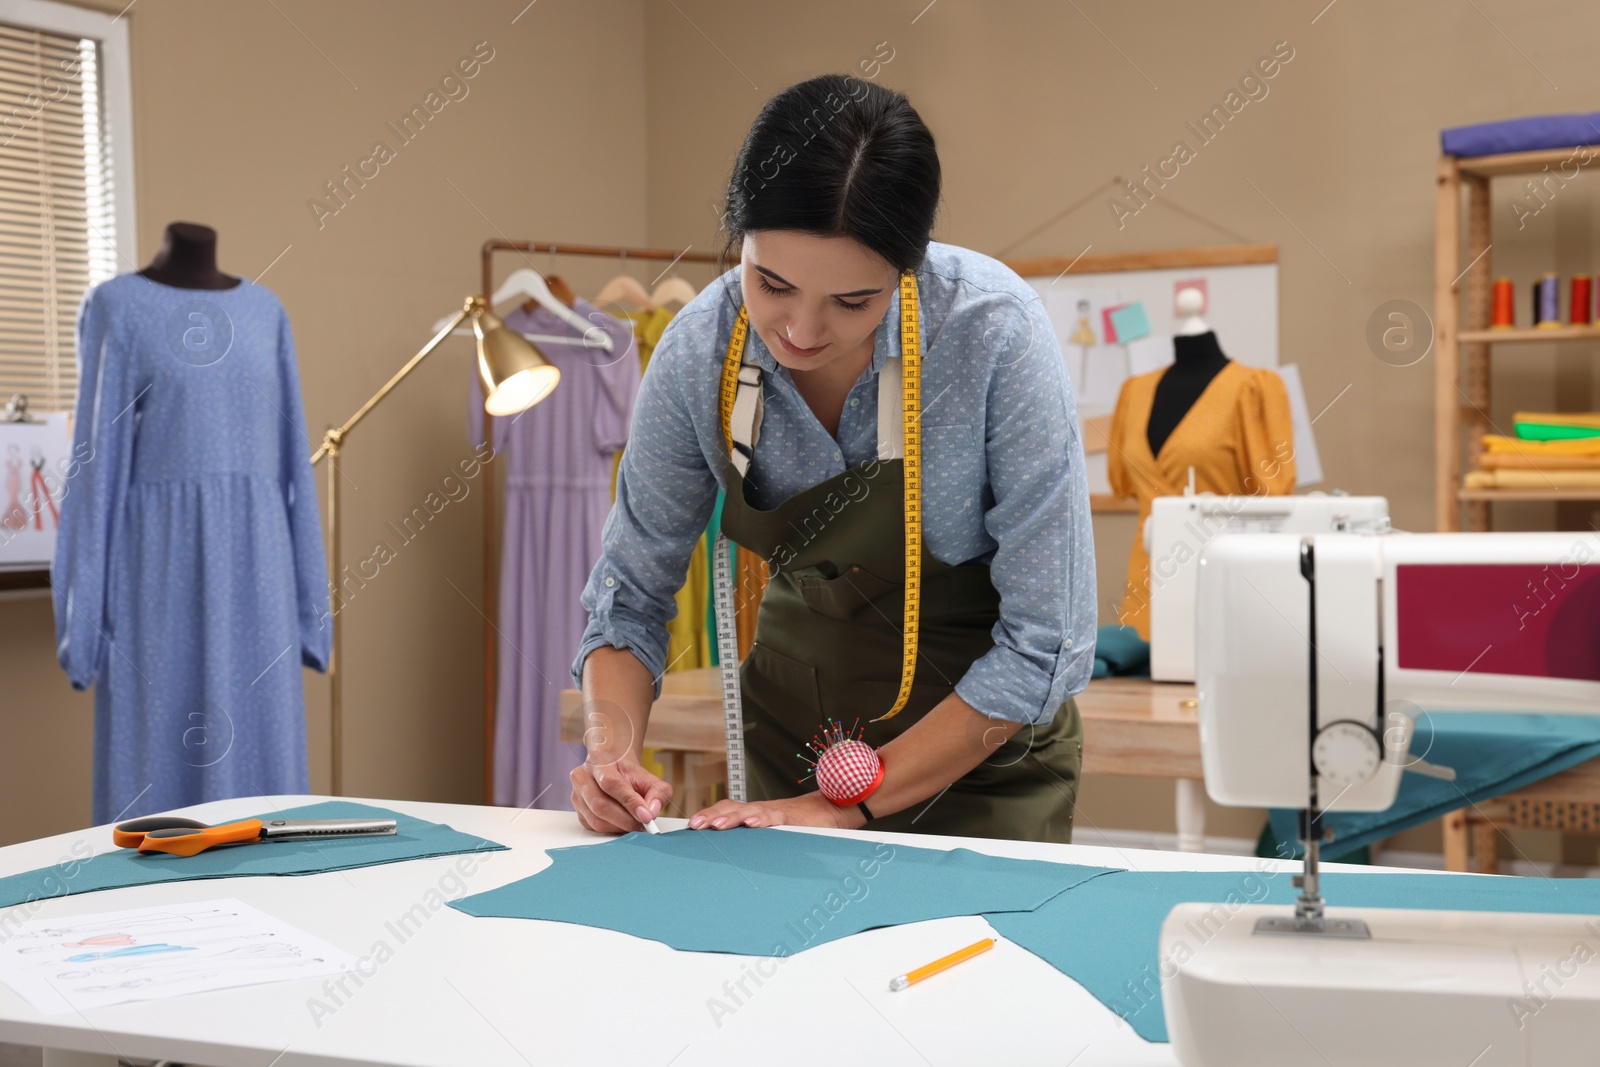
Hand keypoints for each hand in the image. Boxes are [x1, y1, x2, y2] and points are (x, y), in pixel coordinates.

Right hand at [570, 754, 671, 833]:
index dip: (629, 802)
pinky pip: (594, 827)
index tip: (646, 816)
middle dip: (626, 819)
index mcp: (598, 761)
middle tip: (644, 823)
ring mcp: (577, 795)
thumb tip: (652, 812)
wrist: (614, 771)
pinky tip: (622, 823)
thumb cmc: (629, 775)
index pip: (611, 783)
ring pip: (596, 819)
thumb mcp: (649, 778)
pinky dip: (612, 829)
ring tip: (635, 822)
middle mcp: (582, 777)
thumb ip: (657, 793)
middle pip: (600, 804)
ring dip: (620, 826)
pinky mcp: (578, 812)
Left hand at [687, 791, 862, 830]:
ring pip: (747, 811)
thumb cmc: (797, 823)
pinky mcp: (790, 817)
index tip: (689, 826)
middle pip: (729, 809)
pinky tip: (751, 824)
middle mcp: (759, 811)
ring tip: (714, 825)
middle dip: (709, 817)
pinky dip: (762, 819)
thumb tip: (728, 858)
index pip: (724, 810)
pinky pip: (774, 817)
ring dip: (729, 818)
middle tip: (693, 826)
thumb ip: (752, 841)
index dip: (706, 815)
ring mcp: (774, 812)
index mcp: (751, 814)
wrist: (827, 810)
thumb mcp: (770, 832)